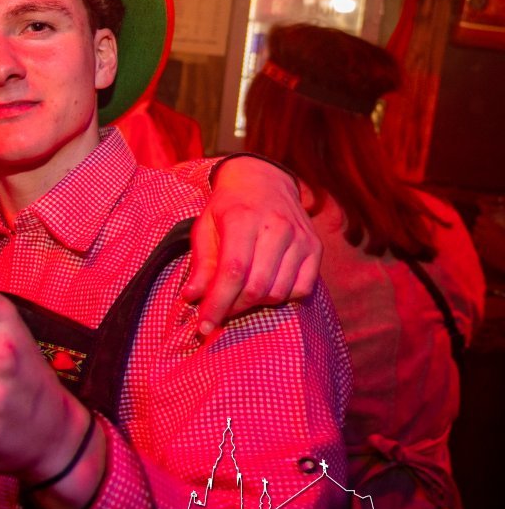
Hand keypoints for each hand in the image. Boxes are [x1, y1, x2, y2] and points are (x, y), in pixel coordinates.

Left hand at [182, 156, 321, 334]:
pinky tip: (264, 290)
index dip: (217, 303)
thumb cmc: (228, 208)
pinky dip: (281, 298)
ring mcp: (300, 238)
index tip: (203, 326)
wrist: (264, 182)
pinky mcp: (315, 248)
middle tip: (219, 312)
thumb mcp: (205, 228)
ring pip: (278, 292)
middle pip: (256, 286)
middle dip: (233, 308)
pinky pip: (301, 289)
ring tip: (237, 299)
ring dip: (255, 305)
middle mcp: (276, 228)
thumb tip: (192, 298)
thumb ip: (201, 264)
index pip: (233, 271)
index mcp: (243, 219)